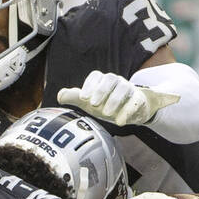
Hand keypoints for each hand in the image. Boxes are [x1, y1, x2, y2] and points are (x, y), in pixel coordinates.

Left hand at [58, 70, 179, 128]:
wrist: (131, 110)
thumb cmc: (107, 103)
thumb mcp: (90, 102)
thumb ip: (74, 98)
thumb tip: (59, 96)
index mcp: (103, 80)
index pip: (96, 76)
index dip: (89, 86)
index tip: (83, 98)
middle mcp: (116, 81)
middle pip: (110, 79)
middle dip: (101, 91)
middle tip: (93, 105)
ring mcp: (129, 89)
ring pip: (123, 88)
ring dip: (114, 100)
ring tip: (107, 114)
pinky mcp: (139, 99)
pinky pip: (135, 101)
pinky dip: (128, 111)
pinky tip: (120, 121)